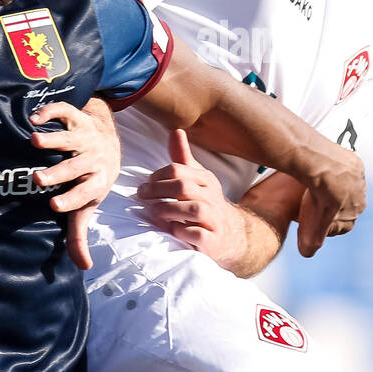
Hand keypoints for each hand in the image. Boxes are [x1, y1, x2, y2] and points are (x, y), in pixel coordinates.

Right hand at [29, 98, 120, 270]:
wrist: (109, 142)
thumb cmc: (91, 180)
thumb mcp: (88, 205)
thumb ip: (80, 235)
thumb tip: (83, 267)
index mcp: (96, 182)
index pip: (85, 193)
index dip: (72, 200)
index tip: (54, 207)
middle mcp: (92, 159)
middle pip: (76, 166)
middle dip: (59, 172)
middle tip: (38, 179)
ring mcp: (85, 137)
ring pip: (70, 136)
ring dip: (53, 138)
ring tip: (32, 139)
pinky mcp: (77, 118)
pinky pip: (66, 111)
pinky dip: (51, 111)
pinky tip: (32, 117)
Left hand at [136, 129, 243, 270]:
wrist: (230, 235)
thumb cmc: (205, 203)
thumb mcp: (196, 179)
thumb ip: (182, 157)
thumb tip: (175, 130)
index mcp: (206, 180)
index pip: (178, 170)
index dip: (157, 176)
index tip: (145, 184)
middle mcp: (212, 197)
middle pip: (183, 187)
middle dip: (158, 190)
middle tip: (142, 195)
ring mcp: (214, 220)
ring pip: (193, 210)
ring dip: (168, 210)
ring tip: (155, 212)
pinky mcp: (212, 241)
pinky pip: (198, 234)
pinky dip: (182, 232)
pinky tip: (172, 230)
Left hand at [295, 146, 365, 257]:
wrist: (322, 169)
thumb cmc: (318, 199)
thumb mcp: (311, 232)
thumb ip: (310, 246)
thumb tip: (307, 252)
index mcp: (356, 212)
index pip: (341, 221)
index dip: (325, 220)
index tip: (312, 216)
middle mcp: (362, 195)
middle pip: (343, 202)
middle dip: (328, 202)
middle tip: (311, 199)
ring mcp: (359, 177)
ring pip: (343, 184)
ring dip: (331, 185)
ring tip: (313, 184)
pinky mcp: (353, 161)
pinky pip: (342, 167)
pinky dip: (331, 169)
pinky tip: (319, 170)